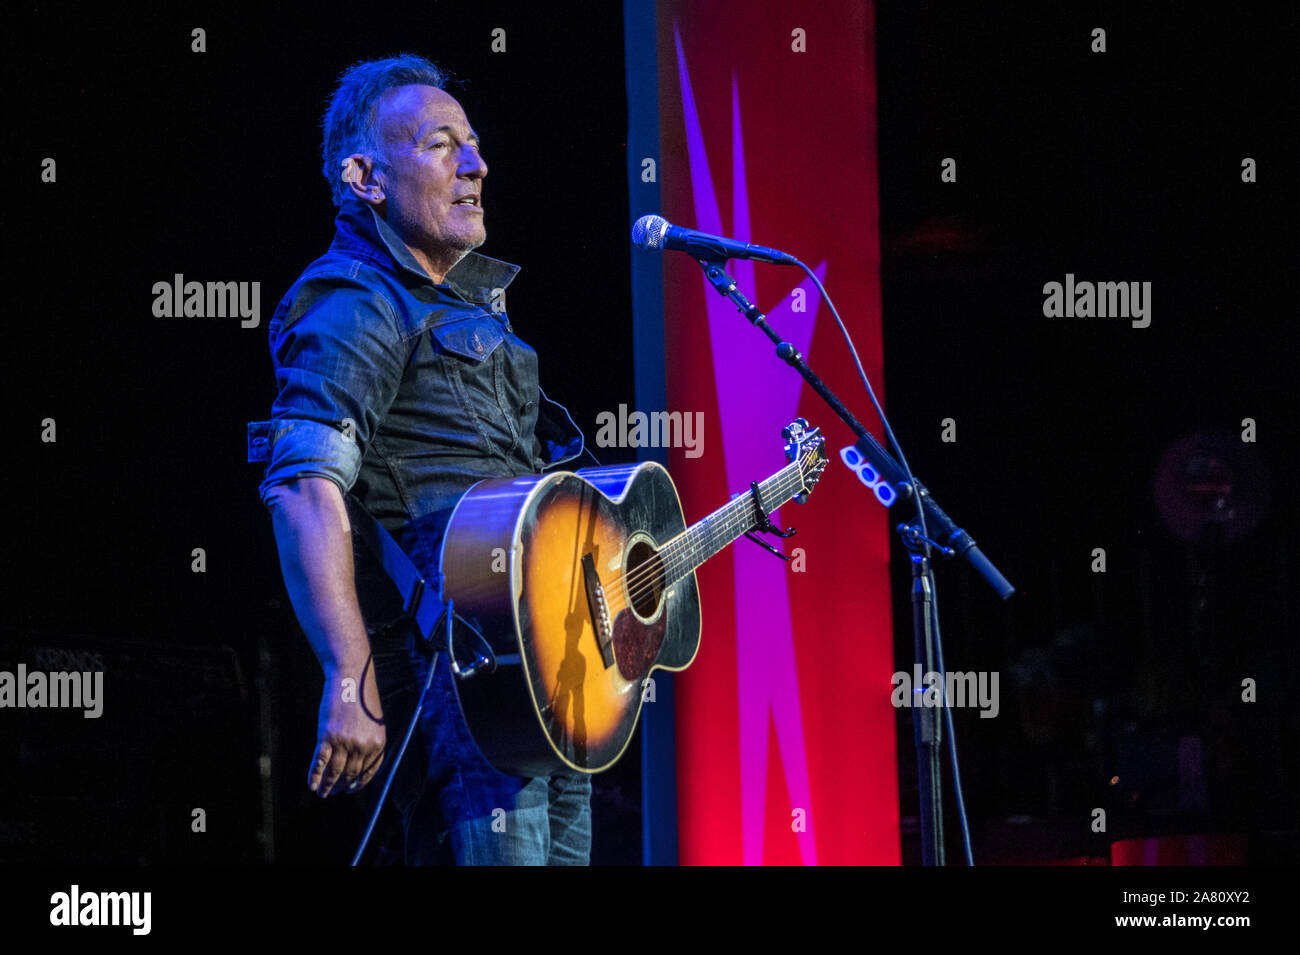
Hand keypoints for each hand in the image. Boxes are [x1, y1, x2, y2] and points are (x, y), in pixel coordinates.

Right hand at [309, 657, 385, 796]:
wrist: (350, 678)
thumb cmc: (360, 699)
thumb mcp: (373, 722)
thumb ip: (369, 742)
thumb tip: (358, 764)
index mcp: (378, 743)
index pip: (368, 772)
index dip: (358, 783)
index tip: (349, 790)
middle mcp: (364, 745)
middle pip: (351, 774)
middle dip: (340, 787)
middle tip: (332, 794)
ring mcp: (345, 742)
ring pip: (335, 772)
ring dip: (327, 786)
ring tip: (321, 793)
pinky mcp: (327, 737)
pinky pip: (320, 762)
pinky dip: (314, 775)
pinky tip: (311, 784)